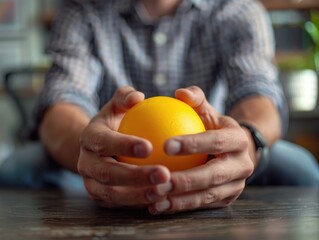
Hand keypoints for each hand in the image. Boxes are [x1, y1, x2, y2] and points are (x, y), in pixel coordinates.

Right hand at [77, 86, 171, 208]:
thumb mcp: (117, 106)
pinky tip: (161, 199)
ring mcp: (91, 182)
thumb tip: (138, 96)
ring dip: (138, 195)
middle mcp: (86, 163)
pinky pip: (119, 204)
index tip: (150, 147)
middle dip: (135, 176)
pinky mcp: (100, 197)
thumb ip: (125, 97)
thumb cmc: (115, 122)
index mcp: (90, 138)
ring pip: (111, 194)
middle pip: (107, 173)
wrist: (98, 147)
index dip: (124, 145)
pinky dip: (138, 203)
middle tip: (164, 174)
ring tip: (164, 191)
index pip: (104, 141)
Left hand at [148, 86, 253, 213]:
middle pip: (213, 175)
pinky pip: (202, 206)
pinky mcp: (227, 200)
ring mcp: (237, 185)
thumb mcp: (207, 110)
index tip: (165, 145)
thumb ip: (195, 99)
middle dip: (185, 180)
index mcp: (238, 139)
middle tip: (158, 179)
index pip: (216, 141)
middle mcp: (243, 165)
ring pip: (207, 196)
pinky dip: (179, 207)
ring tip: (154, 197)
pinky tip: (156, 206)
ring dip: (179, 199)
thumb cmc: (212, 127)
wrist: (233, 151)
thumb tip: (180, 93)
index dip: (193, 143)